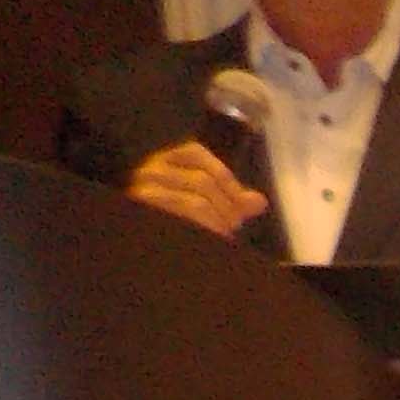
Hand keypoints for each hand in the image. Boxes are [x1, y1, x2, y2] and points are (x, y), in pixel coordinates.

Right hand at [126, 141, 268, 236]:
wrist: (141, 247)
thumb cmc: (178, 220)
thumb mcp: (206, 204)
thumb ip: (231, 201)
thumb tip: (258, 201)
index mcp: (165, 161)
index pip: (196, 153)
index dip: (226, 178)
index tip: (242, 201)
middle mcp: (151, 170)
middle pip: (202, 180)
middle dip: (228, 206)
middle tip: (234, 225)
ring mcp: (144, 191)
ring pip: (197, 202)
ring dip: (219, 222)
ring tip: (224, 235)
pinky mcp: (145, 211)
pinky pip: (185, 219)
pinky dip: (207, 229)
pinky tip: (213, 238)